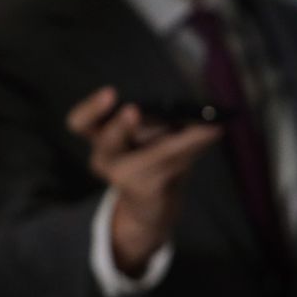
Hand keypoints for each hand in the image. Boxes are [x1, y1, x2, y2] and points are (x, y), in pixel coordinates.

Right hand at [66, 86, 221, 274]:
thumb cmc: (149, 156)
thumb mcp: (148, 131)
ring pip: (156, 154)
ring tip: (211, 124)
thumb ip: (156, 116)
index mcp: (100, 134)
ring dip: (185, 139)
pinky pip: (174, 164)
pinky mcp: (146, 189)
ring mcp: (122, 177)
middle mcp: (104, 156)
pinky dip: (197, 145)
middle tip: (133, 110)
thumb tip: (193, 108)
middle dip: (120, 126)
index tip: (111, 93)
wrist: (152, 203)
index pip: (80, 122)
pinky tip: (215, 131)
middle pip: (107, 141)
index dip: (91, 109)